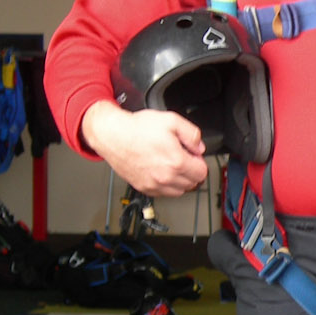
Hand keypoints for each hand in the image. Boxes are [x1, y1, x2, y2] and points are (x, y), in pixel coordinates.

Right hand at [80, 100, 207, 195]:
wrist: (113, 136)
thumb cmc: (137, 129)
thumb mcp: (171, 120)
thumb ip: (191, 134)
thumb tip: (199, 147)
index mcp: (176, 161)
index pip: (202, 171)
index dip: (199, 160)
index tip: (192, 155)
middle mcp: (166, 177)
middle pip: (193, 183)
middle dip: (191, 170)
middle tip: (182, 157)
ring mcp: (154, 185)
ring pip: (180, 191)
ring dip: (181, 180)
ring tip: (172, 165)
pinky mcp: (144, 188)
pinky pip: (164, 194)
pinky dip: (167, 185)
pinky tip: (162, 172)